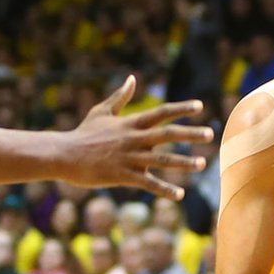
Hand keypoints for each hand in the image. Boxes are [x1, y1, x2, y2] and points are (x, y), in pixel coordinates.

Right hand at [63, 75, 212, 198]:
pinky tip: (179, 195)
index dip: (181, 108)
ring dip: (184, 162)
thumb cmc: (83, 134)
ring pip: (162, 160)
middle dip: (190, 134)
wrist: (64, 155)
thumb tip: (132, 78)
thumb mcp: (101, 111)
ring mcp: (129, 158)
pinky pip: (148, 184)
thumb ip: (120, 97)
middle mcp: (133, 139)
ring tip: (202, 164)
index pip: (161, 112)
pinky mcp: (123, 176)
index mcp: (130, 123)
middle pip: (167, 134)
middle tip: (209, 134)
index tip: (200, 106)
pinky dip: (164, 190)